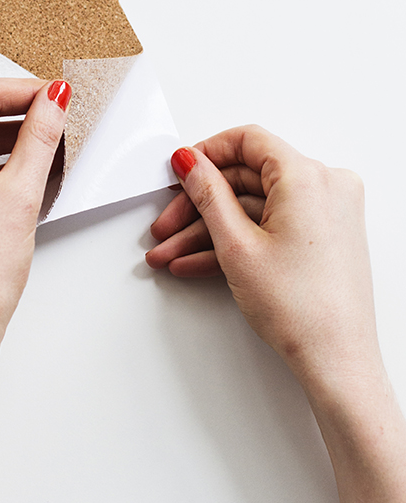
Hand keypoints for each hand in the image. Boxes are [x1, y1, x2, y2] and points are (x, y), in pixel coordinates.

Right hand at [146, 125, 380, 387]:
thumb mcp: (236, 244)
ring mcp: (327, 213)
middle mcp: (326, 187)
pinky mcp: (323, 236)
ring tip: (173, 254)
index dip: (206, 153)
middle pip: (246, 178)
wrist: (336, 361)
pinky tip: (198, 262)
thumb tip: (191, 162)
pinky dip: (236, 242)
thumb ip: (207, 193)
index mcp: (308, 176)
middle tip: (167, 224)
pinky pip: (270, 226)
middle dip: (198, 206)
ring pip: (253, 208)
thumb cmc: (302, 310)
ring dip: (209, 231)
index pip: (248, 141)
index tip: (180, 170)